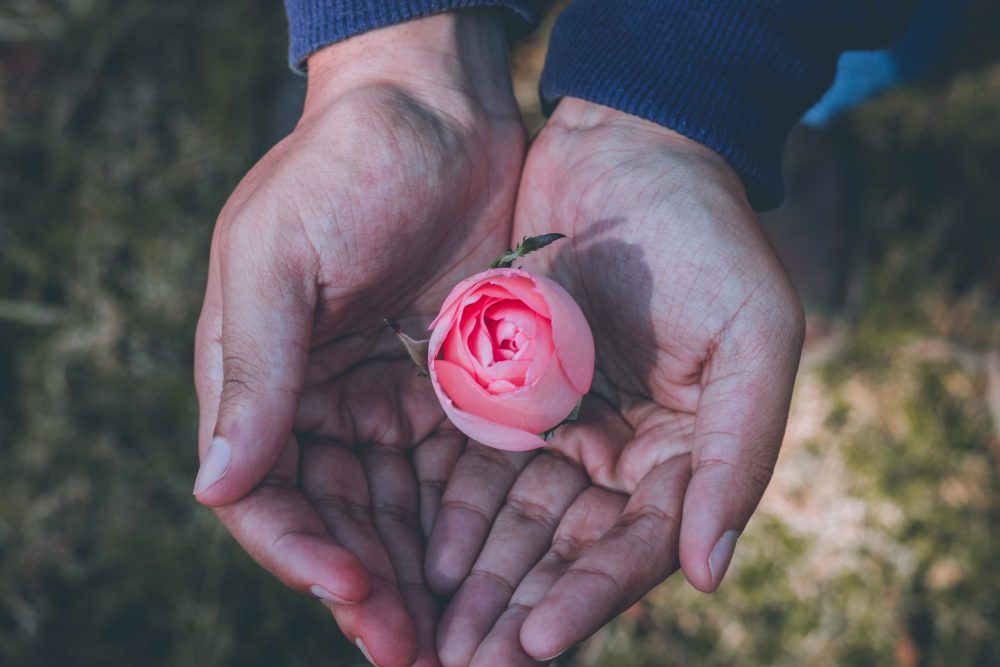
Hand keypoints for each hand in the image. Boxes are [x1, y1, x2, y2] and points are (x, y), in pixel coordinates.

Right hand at [192, 12, 523, 665]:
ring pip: (397, 513)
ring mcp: (388, 398)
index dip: (304, 550)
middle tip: (418, 655)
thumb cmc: (343, 168)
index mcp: (261, 378)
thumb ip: (254, 371)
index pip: (267, 492)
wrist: (435, 108)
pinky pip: (452, 473)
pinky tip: (492, 571)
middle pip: (338, 520)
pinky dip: (465, 526)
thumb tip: (215, 488)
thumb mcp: (281, 258)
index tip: (356, 590)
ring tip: (460, 642)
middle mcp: (321, 402)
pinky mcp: (452, 388)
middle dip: (371, 589)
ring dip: (420, 579)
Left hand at [426, 98, 804, 664]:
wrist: (629, 146)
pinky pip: (471, 467)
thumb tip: (710, 574)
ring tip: (425, 634)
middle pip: (565, 553)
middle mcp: (621, 453)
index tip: (532, 644)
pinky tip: (411, 555)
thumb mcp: (753, 335)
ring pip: (512, 524)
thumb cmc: (706, 234)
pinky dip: (445, 514)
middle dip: (515, 611)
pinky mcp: (505, 392)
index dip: (588, 599)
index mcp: (688, 452)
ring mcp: (559, 426)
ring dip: (473, 581)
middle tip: (460, 665)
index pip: (637, 548)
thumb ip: (741, 454)